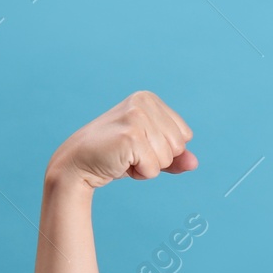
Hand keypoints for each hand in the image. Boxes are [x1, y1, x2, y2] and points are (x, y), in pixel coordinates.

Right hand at [47, 90, 197, 190]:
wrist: (77, 163)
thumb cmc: (115, 155)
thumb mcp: (150, 151)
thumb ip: (175, 156)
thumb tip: (194, 163)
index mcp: (149, 99)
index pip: (185, 135)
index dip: (165, 149)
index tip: (139, 145)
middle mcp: (143, 102)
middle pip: (179, 146)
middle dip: (158, 159)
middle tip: (130, 153)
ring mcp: (136, 117)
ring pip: (168, 158)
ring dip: (148, 166)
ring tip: (125, 157)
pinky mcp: (130, 136)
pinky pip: (154, 168)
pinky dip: (140, 173)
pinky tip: (121, 163)